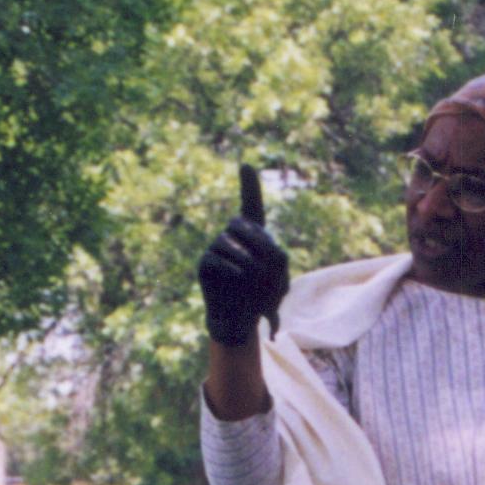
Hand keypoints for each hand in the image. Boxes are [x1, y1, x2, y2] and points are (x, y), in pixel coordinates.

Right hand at [197, 164, 290, 346]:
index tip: (245, 164)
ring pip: (227, 240)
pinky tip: (239, 275)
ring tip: (253, 276)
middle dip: (257, 240)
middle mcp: (231, 236)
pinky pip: (214, 257)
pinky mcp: (204, 264)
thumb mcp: (281, 278)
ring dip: (245, 258)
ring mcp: (215, 248)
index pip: (250, 204)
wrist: (241, 319)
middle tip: (268, 264)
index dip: (249, 185)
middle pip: (239, 222)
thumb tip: (254, 251)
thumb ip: (277, 261)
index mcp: (252, 234)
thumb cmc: (262, 297)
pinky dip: (230, 266)